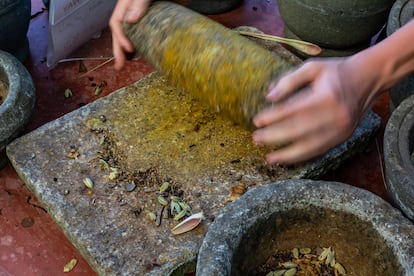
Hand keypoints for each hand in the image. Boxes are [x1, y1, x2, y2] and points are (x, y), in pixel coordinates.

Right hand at [109, 0, 150, 69]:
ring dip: (125, 49)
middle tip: (119, 66)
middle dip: (118, 50)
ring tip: (125, 62)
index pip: (117, 24)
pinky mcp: (146, 21)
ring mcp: (136, 16)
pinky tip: (139, 52)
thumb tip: (131, 19)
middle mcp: (128, 12)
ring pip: (127, 34)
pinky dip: (137, 44)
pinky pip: (138, 34)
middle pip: (119, 33)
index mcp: (124, 6)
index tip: (129, 49)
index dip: (121, 38)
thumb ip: (138, 4)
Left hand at [252, 58, 372, 164]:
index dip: (273, 117)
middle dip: (275, 137)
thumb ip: (290, 80)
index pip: (294, 110)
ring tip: (269, 158)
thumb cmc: (336, 72)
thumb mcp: (313, 67)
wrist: (369, 78)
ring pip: (310, 146)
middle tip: (255, 139)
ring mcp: (342, 129)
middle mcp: (336, 114)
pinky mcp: (344, 137)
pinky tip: (287, 159)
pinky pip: (320, 150)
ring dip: (287, 154)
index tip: (257, 121)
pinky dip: (302, 156)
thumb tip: (269, 97)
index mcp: (327, 95)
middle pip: (300, 130)